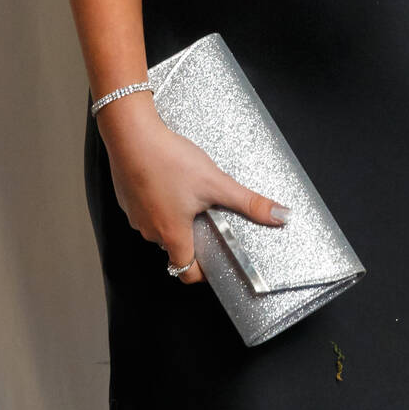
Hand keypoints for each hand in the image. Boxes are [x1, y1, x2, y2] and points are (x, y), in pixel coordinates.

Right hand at [99, 93, 288, 284]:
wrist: (131, 136)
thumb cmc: (169, 161)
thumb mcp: (216, 183)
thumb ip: (249, 202)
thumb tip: (280, 216)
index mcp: (171, 234)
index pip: (184, 272)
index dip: (202, 273)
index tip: (215, 263)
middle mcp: (149, 231)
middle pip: (174, 249)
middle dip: (194, 239)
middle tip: (211, 220)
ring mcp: (135, 215)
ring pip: (160, 228)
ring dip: (177, 220)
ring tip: (194, 197)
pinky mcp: (128, 198)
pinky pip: (147, 210)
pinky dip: (161, 203)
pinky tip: (173, 182)